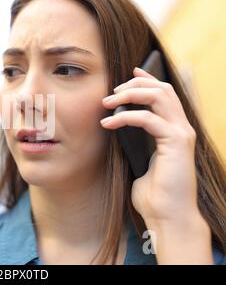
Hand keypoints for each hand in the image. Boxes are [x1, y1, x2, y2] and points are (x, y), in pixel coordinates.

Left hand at [100, 67, 212, 263]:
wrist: (167, 216)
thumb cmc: (154, 193)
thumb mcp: (141, 159)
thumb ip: (135, 140)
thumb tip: (117, 124)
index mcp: (174, 130)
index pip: (164, 94)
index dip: (147, 80)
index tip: (129, 73)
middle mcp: (182, 128)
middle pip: (162, 89)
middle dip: (135, 84)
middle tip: (111, 91)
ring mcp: (182, 134)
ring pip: (158, 97)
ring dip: (129, 95)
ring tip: (107, 102)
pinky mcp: (176, 143)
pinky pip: (148, 119)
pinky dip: (125, 117)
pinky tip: (108, 123)